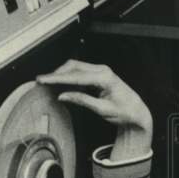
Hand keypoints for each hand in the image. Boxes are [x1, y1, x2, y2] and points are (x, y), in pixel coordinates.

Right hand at [36, 60, 152, 158]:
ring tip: (47, 82)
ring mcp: (101, 71)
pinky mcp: (98, 74)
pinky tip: (60, 83)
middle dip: (56, 73)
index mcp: (104, 78)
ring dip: (61, 74)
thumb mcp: (102, 109)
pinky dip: (68, 76)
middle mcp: (102, 70)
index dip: (57, 78)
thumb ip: (82, 101)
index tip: (44, 80)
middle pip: (73, 66)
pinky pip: (80, 72)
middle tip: (41, 81)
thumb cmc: (124, 111)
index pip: (75, 76)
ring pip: (75, 67)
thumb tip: (63, 95)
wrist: (137, 111)